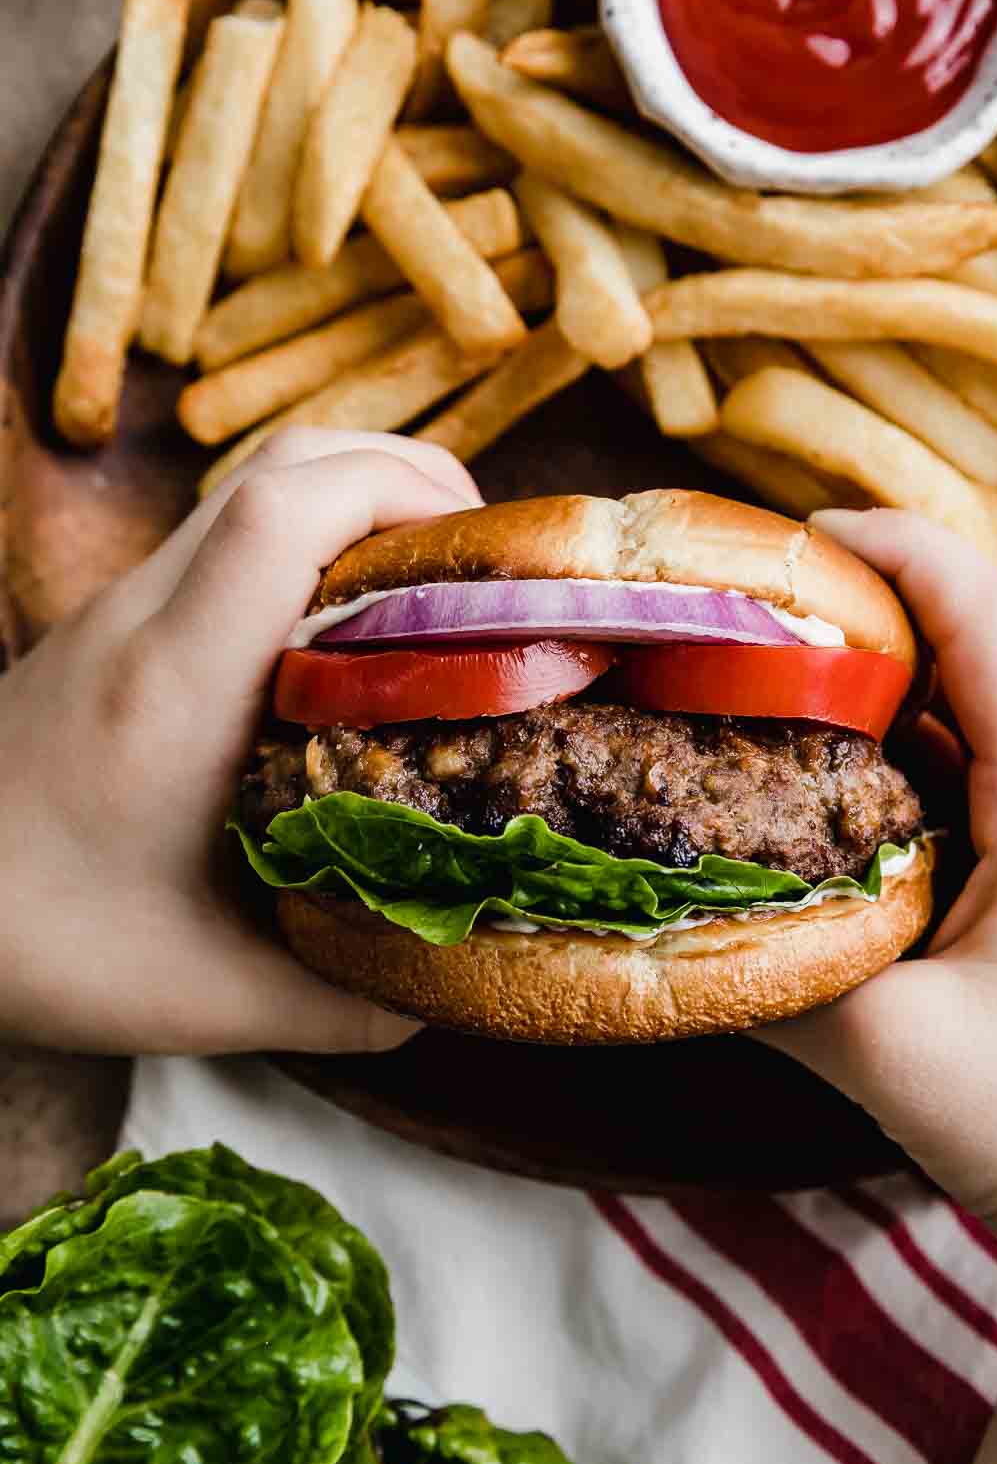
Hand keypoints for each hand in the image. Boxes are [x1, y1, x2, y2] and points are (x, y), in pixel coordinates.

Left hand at [0, 429, 479, 1055]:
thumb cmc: (33, 942)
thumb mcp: (203, 997)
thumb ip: (340, 998)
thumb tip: (445, 990)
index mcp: (175, 683)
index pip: (282, 512)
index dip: (399, 490)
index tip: (484, 549)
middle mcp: (146, 617)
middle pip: (284, 464)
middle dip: (405, 478)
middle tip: (479, 563)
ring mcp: (124, 608)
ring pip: (255, 483)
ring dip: (358, 502)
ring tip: (431, 584)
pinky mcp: (117, 623)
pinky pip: (229, 534)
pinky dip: (310, 541)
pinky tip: (345, 632)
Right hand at [754, 509, 996, 1304]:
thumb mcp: (886, 1052)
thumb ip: (767, 966)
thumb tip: (662, 910)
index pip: (976, 603)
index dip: (876, 547)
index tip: (778, 543)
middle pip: (981, 634)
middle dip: (865, 609)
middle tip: (747, 622)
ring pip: (991, 698)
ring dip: (890, 684)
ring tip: (778, 691)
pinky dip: (921, 751)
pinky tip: (844, 787)